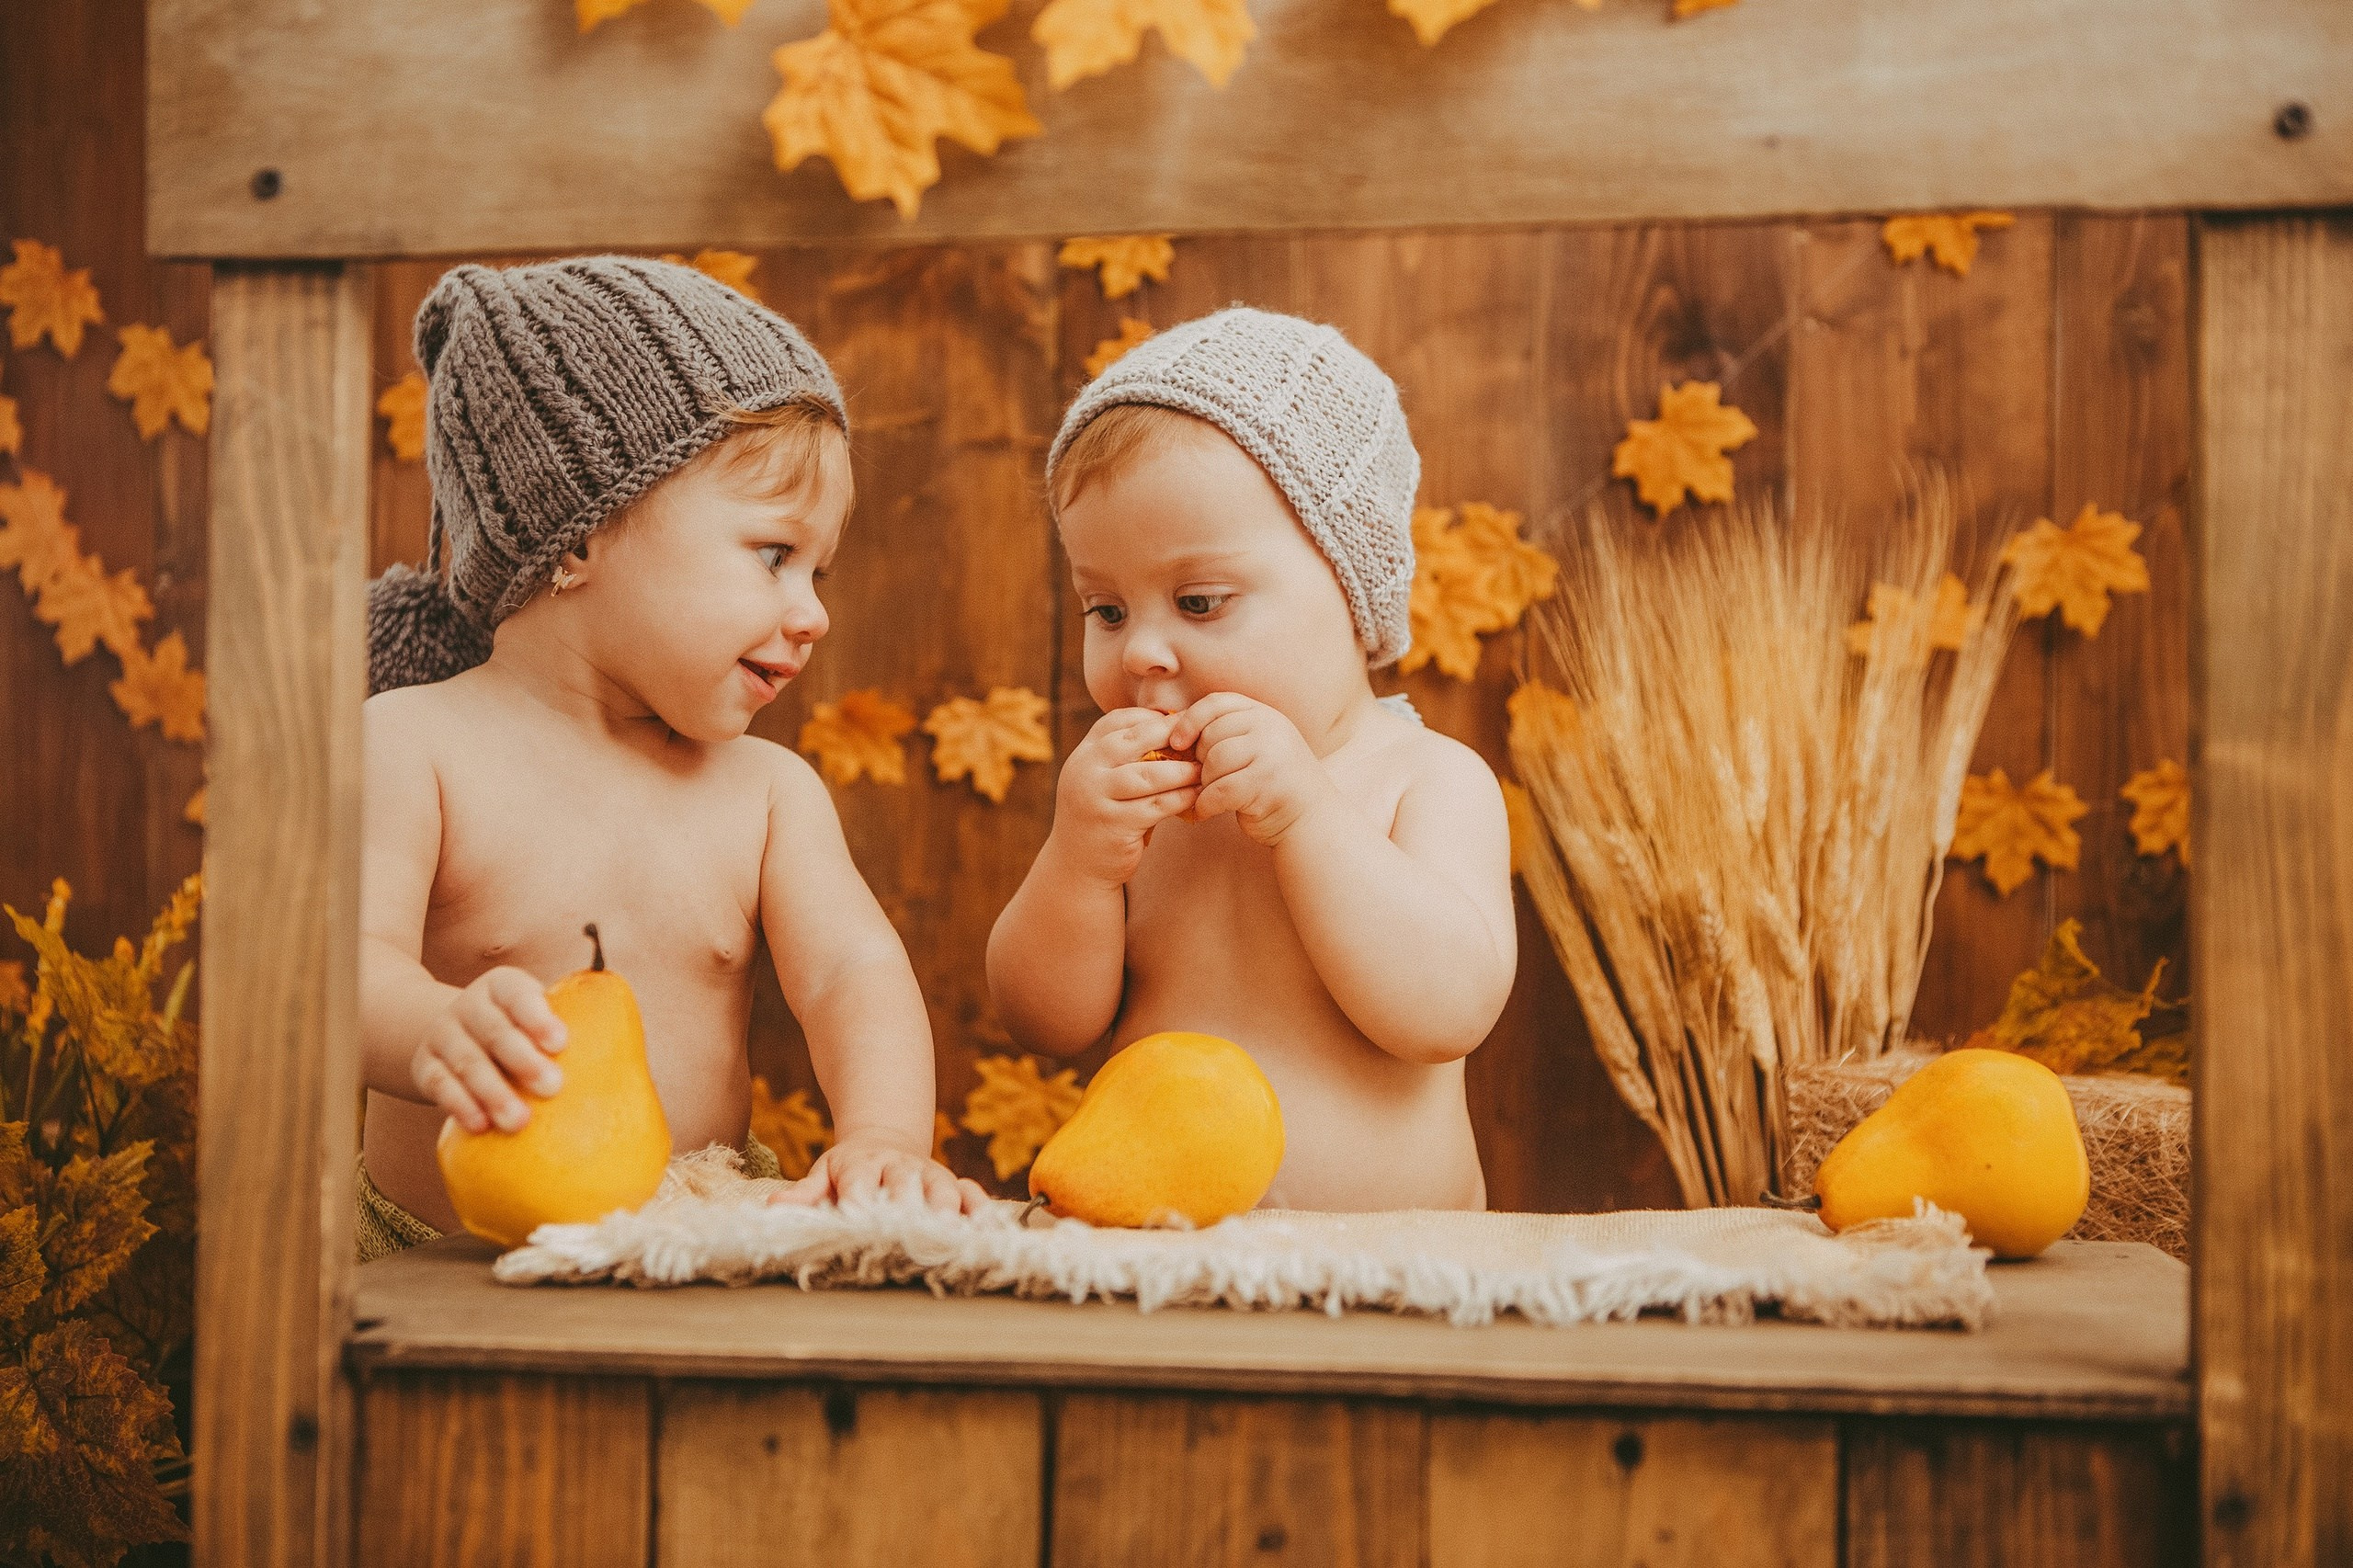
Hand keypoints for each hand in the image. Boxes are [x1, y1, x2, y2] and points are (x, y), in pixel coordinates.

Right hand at [412, 967, 566, 1134]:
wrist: (447, 1031)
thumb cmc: (516, 1030)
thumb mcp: (535, 1014)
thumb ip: (573, 1027)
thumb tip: (632, 1065)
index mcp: (503, 986)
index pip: (518, 994)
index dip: (538, 1016)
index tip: (561, 1042)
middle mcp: (469, 1005)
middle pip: (494, 1030)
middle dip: (523, 1059)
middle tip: (553, 1087)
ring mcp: (443, 1035)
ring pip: (467, 1061)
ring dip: (493, 1092)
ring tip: (519, 1121)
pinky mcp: (424, 1066)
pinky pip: (440, 1085)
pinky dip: (460, 1105)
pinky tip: (481, 1126)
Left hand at [771, 1128, 991, 1213]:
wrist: (886, 1142)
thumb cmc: (848, 1170)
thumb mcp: (822, 1175)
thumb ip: (804, 1195)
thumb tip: (774, 1206)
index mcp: (861, 1164)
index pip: (860, 1183)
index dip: (861, 1202)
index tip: (861, 1223)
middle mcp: (899, 1166)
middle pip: (908, 1184)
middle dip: (913, 1208)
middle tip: (917, 1235)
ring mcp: (931, 1173)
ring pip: (945, 1188)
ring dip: (952, 1211)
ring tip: (956, 1237)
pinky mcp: (954, 1183)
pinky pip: (974, 1194)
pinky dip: (983, 1213)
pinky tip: (991, 1235)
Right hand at [1045, 707, 1200, 886]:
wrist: (1076, 864)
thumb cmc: (1103, 814)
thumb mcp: (1104, 778)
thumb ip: (1127, 755)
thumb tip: (1174, 723)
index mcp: (1084, 753)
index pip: (1117, 719)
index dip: (1152, 718)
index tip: (1182, 723)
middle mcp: (1085, 769)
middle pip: (1135, 739)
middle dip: (1172, 737)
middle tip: (1202, 739)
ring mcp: (1096, 796)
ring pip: (1149, 774)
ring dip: (1182, 770)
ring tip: (1205, 769)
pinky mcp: (1113, 824)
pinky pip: (1156, 805)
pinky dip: (1181, 798)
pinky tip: (1197, 796)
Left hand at [1166, 693, 1338, 845]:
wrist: (1312, 821)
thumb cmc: (1274, 786)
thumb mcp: (1257, 747)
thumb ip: (1228, 734)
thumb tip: (1174, 731)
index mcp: (1265, 714)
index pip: (1217, 702)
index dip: (1190, 720)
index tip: (1176, 742)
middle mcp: (1270, 728)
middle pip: (1211, 734)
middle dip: (1199, 761)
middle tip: (1204, 781)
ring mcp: (1271, 753)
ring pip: (1213, 761)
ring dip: (1204, 784)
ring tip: (1210, 796)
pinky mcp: (1266, 783)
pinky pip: (1219, 790)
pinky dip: (1206, 804)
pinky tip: (1205, 812)